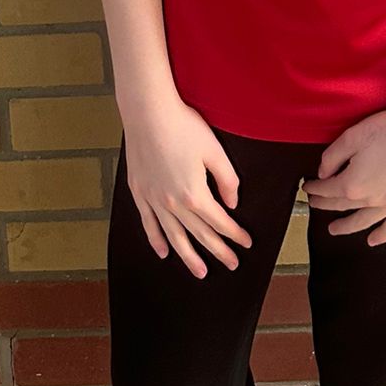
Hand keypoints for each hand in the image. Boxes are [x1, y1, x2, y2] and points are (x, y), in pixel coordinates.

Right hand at [122, 98, 252, 279]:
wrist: (148, 113)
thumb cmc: (183, 127)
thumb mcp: (214, 151)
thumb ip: (227, 180)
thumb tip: (232, 204)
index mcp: (194, 194)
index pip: (219, 222)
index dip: (234, 234)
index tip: (246, 244)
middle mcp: (173, 203)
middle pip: (199, 234)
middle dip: (218, 251)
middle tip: (232, 264)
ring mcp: (153, 200)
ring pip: (173, 236)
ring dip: (188, 256)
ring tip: (200, 272)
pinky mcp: (139, 192)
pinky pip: (148, 223)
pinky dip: (156, 240)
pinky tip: (163, 253)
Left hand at [301, 101, 385, 244]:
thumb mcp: (351, 137)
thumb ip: (332, 157)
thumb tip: (322, 173)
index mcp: (352, 184)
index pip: (327, 190)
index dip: (315, 188)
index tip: (308, 187)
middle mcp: (370, 200)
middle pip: (342, 205)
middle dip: (325, 205)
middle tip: (315, 204)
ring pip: (364, 221)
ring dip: (347, 226)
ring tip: (334, 229)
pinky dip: (382, 235)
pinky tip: (373, 240)